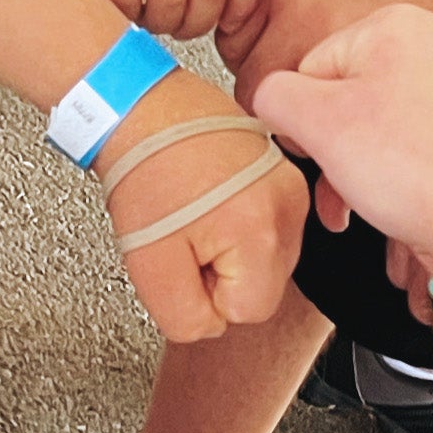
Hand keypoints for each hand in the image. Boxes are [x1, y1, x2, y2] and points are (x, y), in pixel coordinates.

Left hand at [95, 74, 310, 339]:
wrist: (142, 108)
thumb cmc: (143, 170)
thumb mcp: (149, 266)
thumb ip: (187, 318)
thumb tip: (211, 324)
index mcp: (262, 230)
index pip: (248, 311)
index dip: (206, 294)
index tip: (184, 255)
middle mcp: (289, 204)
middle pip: (264, 285)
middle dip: (221, 272)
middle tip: (186, 233)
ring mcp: (290, 184)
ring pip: (268, 258)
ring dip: (232, 249)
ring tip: (197, 212)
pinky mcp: (284, 173)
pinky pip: (268, 226)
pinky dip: (240, 224)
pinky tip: (211, 200)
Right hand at [254, 5, 432, 259]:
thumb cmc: (426, 173)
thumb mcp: (322, 127)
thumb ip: (277, 97)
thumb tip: (269, 94)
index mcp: (398, 24)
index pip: (317, 69)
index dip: (307, 124)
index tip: (316, 160)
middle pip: (366, 94)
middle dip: (349, 151)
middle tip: (346, 194)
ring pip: (407, 119)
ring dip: (388, 163)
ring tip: (391, 202)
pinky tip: (431, 196)